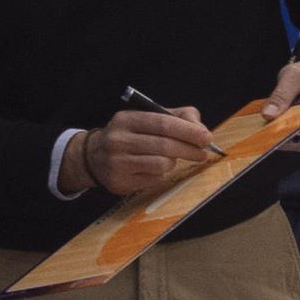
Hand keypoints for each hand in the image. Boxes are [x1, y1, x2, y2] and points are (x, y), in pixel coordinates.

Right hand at [82, 107, 214, 196]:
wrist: (93, 156)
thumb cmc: (129, 135)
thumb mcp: (146, 118)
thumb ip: (176, 117)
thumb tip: (200, 129)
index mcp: (126, 119)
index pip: (163, 123)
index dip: (188, 131)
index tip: (206, 137)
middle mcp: (118, 140)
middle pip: (164, 145)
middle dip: (189, 149)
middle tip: (203, 153)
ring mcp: (117, 163)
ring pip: (161, 164)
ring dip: (173, 162)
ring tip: (170, 159)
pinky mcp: (120, 182)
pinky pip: (153, 179)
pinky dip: (161, 174)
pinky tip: (155, 169)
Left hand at [263, 59, 299, 150]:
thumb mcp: (293, 76)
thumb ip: (281, 94)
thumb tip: (269, 115)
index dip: (293, 125)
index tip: (273, 126)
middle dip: (285, 136)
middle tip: (264, 132)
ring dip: (283, 140)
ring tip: (265, 133)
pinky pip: (298, 146)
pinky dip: (284, 142)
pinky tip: (272, 134)